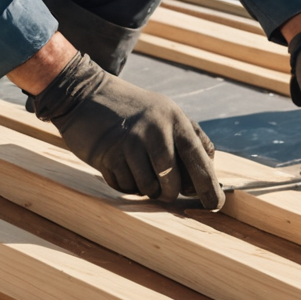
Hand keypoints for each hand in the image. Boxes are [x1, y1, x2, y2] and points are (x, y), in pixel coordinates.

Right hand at [25, 51, 224, 209]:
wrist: (85, 94)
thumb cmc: (130, 110)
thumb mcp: (164, 113)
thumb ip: (188, 138)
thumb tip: (209, 171)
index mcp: (175, 119)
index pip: (199, 160)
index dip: (209, 187)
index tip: (215, 205)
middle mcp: (156, 130)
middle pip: (173, 183)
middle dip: (169, 193)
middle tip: (163, 189)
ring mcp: (131, 142)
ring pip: (149, 189)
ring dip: (145, 188)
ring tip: (136, 168)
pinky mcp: (109, 155)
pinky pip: (126, 187)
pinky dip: (125, 183)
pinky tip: (118, 164)